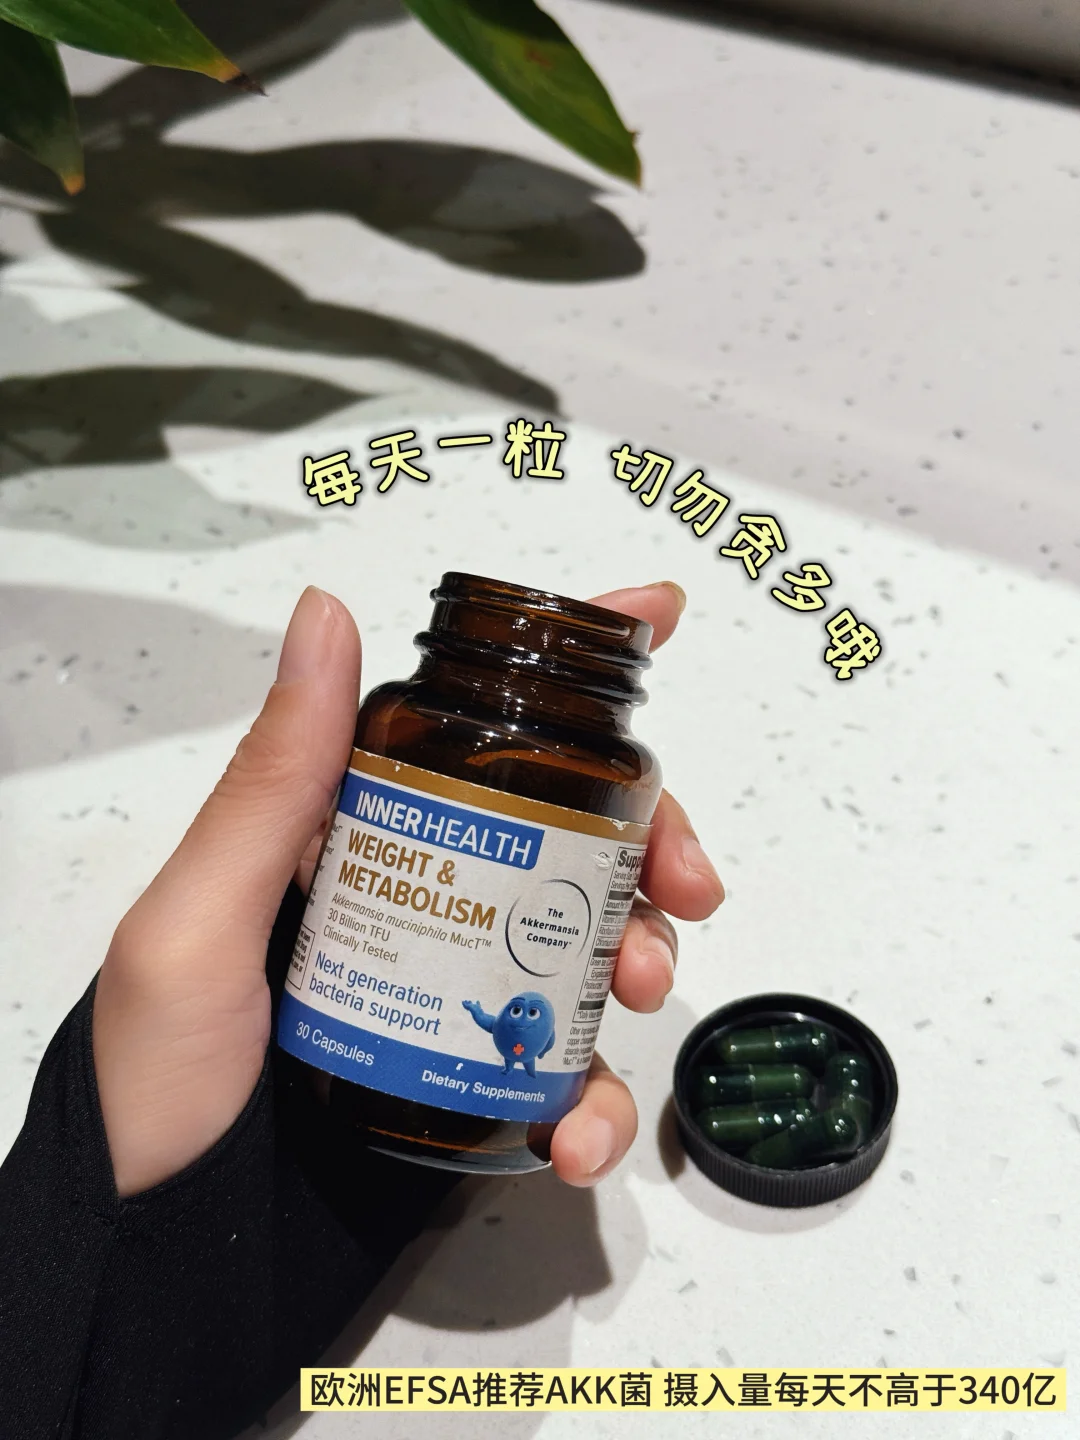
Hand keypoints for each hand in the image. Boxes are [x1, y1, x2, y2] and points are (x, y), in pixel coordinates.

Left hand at [92, 583, 723, 1196]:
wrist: (166, 1251)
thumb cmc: (159, 1080)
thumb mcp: (200, 920)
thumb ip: (275, 780)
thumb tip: (327, 615)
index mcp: (359, 833)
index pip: (475, 729)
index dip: (576, 672)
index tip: (660, 619)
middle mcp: (419, 895)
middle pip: (571, 836)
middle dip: (648, 847)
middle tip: (682, 892)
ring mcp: (453, 988)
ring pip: (590, 947)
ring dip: (641, 964)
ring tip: (638, 999)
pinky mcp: (475, 1076)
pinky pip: (567, 1075)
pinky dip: (597, 1104)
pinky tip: (579, 1139)